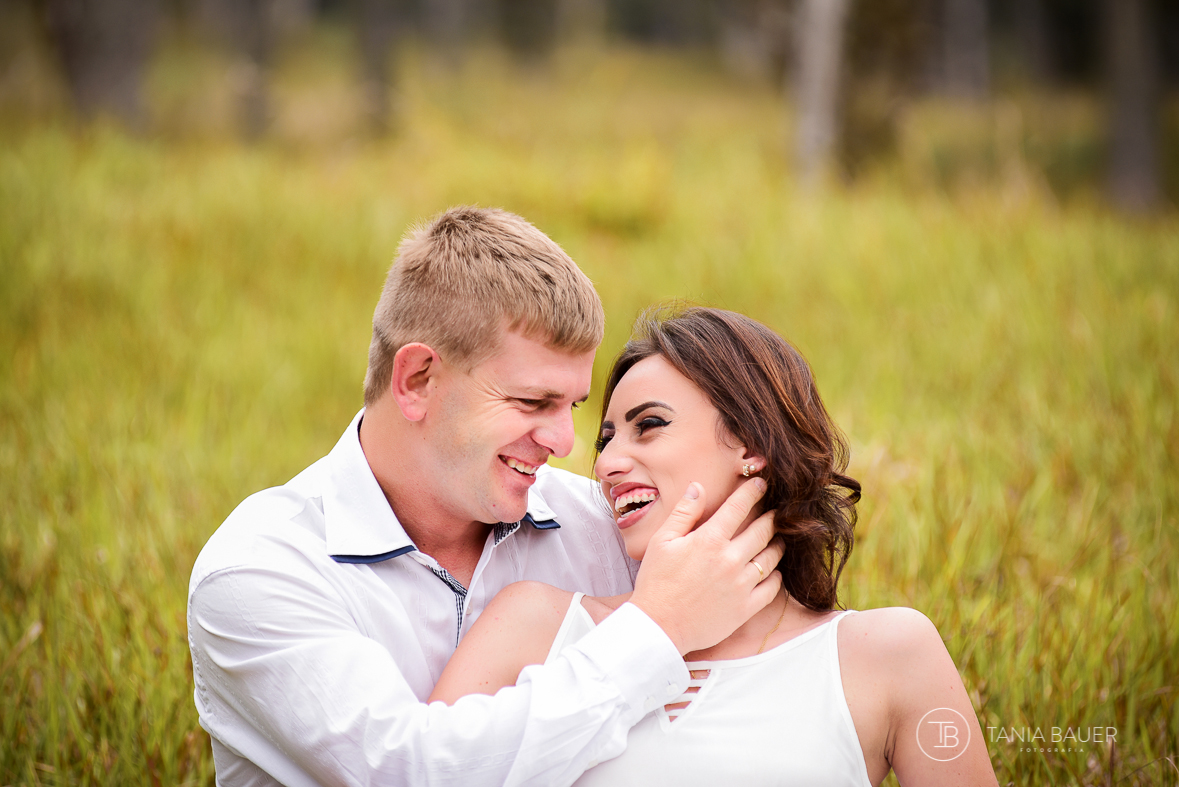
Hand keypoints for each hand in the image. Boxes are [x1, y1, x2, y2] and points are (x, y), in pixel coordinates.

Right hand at [629, 479, 784, 655]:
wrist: (659, 626)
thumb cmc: (656, 582)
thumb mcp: (662, 541)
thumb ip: (684, 512)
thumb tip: (698, 486)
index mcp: (709, 540)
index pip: (739, 507)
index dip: (753, 492)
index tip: (761, 484)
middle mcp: (730, 560)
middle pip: (763, 530)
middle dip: (772, 517)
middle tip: (776, 512)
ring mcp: (741, 585)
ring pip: (772, 557)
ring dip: (777, 544)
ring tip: (777, 539)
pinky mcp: (746, 608)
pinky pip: (772, 588)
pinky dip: (776, 576)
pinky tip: (772, 571)